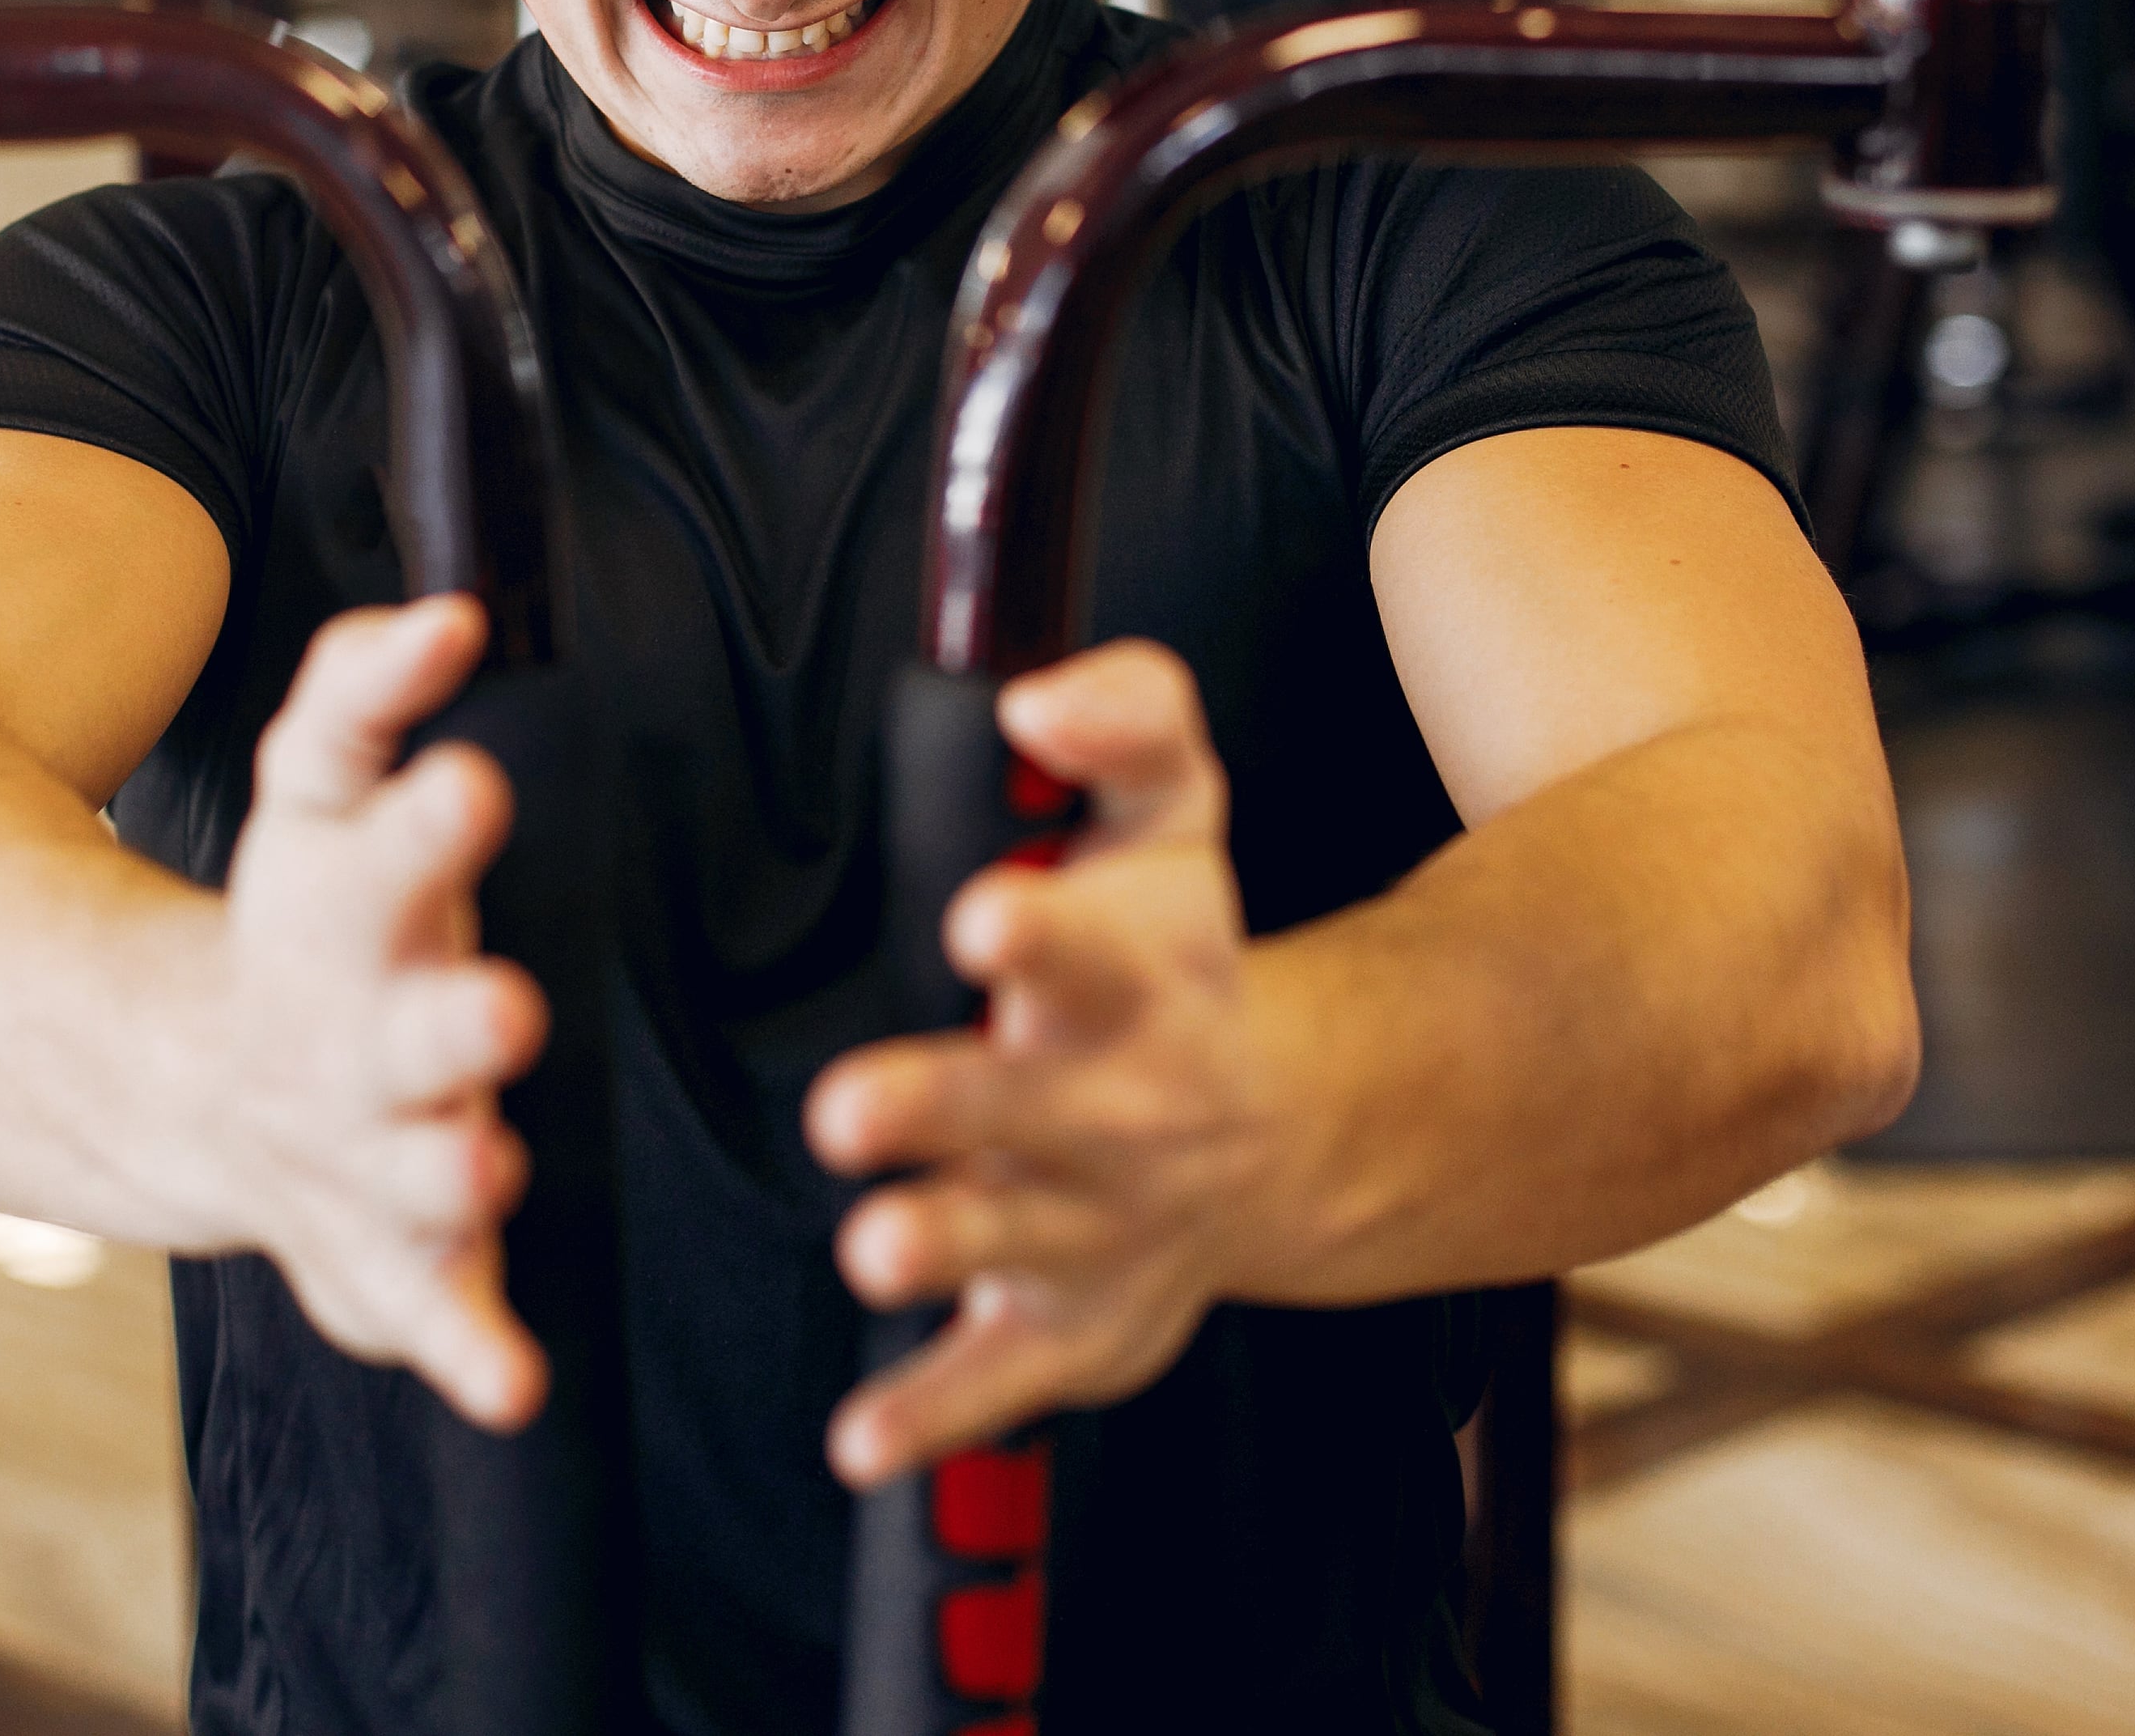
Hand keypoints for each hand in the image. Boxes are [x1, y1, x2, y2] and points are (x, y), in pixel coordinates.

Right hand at [192, 594, 549, 1430]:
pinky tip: (515, 1387)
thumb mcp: (314, 790)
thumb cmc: (308, 917)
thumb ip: (367, 693)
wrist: (196, 1090)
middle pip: (401, 1031)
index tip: (476, 779)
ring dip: (452, 1177)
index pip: (375, 846)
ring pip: (410, 1175)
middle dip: (451, 1026)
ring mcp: (359, 1155)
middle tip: (507, 1009)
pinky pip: (426, 1309)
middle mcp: (348, 1038)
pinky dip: (464, 1351)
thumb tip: (453, 609)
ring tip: (492, 1171)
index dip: (424, 820)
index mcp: (342, 911)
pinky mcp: (382, 1257)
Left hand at [804, 640, 1279, 1484]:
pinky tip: (859, 1441)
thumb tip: (1036, 693)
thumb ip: (1127, 722)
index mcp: (1141, 983)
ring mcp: (1099, 1225)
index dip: (1045, 932)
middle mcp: (1123, 1109)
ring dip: (939, 1247)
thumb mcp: (1176, 821)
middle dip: (946, 1105)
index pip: (1098, 949)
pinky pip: (1000, 1380)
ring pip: (1013, 1244)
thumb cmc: (1183, 966)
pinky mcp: (1073, 1326)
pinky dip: (935, 1417)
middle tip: (851, 1103)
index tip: (983, 914)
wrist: (1283, 1135)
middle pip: (1034, 1107)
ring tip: (869, 1248)